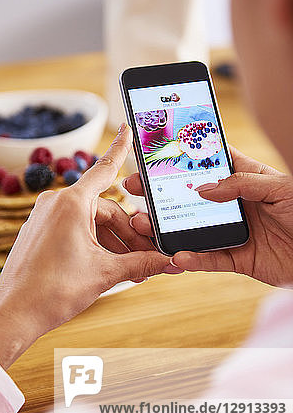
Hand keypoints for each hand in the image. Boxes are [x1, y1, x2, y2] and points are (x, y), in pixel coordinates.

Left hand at [0, 124, 174, 367]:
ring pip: (91, 221)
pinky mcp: (39, 232)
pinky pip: (74, 229)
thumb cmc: (52, 291)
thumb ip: (140, 264)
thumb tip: (168, 263)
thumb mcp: (104, 274)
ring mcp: (44, 217)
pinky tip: (107, 264)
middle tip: (148, 257)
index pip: (104, 169)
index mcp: (71, 203)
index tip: (127, 129)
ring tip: (130, 269)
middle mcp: (56, 203)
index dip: (120, 149)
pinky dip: (93, 243)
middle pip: (105, 209)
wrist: (13, 313)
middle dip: (128, 233)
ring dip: (112, 242)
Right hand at [124, 146, 292, 287]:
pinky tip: (178, 256)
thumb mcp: (281, 188)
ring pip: (192, 229)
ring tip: (146, 226)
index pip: (208, 163)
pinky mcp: (238, 258)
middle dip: (161, 193)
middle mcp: (234, 204)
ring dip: (168, 229)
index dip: (182, 157)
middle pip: (190, 197)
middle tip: (134, 189)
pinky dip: (194, 260)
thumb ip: (241, 184)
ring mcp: (233, 231)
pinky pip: (210, 260)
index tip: (155, 152)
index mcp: (245, 179)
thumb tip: (204, 189)